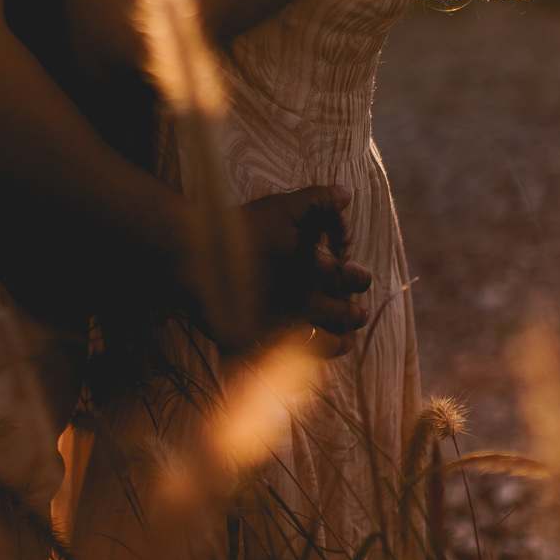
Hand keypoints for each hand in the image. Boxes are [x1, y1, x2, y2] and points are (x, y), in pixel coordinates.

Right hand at [241, 186, 370, 355]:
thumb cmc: (242, 229)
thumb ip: (318, 200)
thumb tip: (346, 193)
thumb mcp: (282, 206)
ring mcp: (282, 328)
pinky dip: (301, 365)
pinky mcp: (259, 345)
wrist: (197, 256)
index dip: (360, 278)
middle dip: (355, 315)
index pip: (351, 280)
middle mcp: (304, 304)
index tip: (362, 278)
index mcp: (314, 272)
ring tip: (341, 343)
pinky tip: (302, 364)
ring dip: (336, 344)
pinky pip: (289, 366)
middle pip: (343, 317)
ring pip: (324, 346)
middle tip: (359, 315)